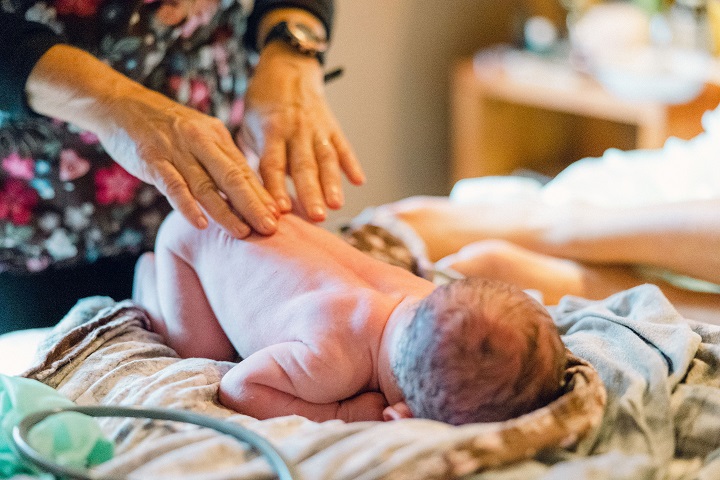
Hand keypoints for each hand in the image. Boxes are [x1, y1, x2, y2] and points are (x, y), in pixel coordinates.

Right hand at [26, 45, 278, 237]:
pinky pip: (173, 185)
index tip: (279, 216)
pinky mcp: (152, 159)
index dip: (262, 195)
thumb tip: (246, 191)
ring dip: (226, 211)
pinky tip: (200, 224)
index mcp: (215, 137)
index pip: (244, 170)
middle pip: (233, 177)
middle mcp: (200, 142)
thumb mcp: (198, 136)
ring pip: (206, 185)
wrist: (120, 103)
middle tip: (271, 229)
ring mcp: (176, 151)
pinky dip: (187, 205)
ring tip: (243, 233)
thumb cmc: (164, 127)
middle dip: (254, 205)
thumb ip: (219, 161)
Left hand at [241, 43, 364, 221]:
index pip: (273, 165)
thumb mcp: (248, 126)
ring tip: (337, 205)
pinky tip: (359, 181)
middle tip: (316, 218)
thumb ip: (251, 158)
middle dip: (311, 192)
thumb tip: (247, 195)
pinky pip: (343, 146)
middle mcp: (295, 130)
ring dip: (332, 182)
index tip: (281, 210)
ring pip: (326, 158)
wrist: (287, 68)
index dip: (277, 188)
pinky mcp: (333, 126)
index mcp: (270, 131)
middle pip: (304, 166)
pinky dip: (352, 163)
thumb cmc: (262, 105)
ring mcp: (316, 128)